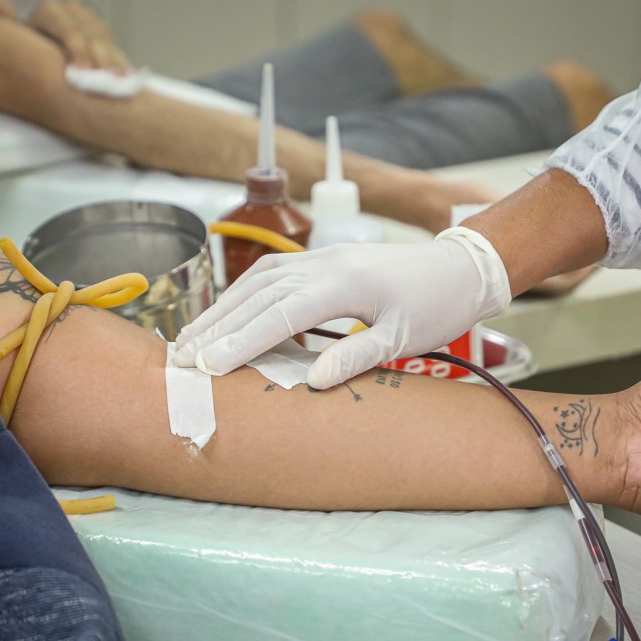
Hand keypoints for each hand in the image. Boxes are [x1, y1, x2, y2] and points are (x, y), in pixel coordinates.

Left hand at [0, 0, 132, 72]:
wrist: (42, 54)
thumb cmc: (25, 52)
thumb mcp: (16, 39)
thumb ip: (8, 22)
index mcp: (50, 12)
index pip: (68, 27)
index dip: (77, 49)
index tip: (82, 70)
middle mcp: (72, 12)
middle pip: (91, 33)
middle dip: (100, 58)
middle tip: (106, 80)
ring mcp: (90, 22)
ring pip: (106, 38)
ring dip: (114, 60)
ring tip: (121, 81)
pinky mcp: (104, 34)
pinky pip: (115, 46)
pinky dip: (121, 61)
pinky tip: (128, 77)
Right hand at [173, 228, 511, 388]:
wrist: (461, 266)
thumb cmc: (437, 303)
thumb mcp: (404, 336)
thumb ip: (357, 355)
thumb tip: (312, 381)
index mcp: (343, 282)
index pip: (278, 314)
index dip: (240, 341)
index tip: (207, 365)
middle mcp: (324, 264)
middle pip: (256, 294)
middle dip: (216, 326)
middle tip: (179, 356)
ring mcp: (321, 258)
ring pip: (258, 281)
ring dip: (223, 309)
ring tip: (192, 339)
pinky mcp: (323, 261)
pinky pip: (273, 274)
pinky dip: (244, 295)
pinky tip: (229, 313)